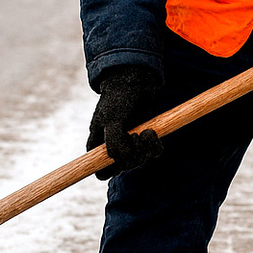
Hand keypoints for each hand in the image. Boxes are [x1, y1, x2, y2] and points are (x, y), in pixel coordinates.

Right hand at [87, 65, 162, 179]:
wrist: (136, 81)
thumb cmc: (118, 98)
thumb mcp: (111, 120)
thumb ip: (114, 143)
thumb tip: (121, 160)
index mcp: (98, 145)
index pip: (100, 171)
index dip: (107, 171)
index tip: (117, 163)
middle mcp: (114, 147)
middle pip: (123, 168)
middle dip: (132, 157)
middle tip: (135, 137)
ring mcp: (130, 144)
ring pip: (139, 161)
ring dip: (145, 150)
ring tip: (145, 131)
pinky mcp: (146, 139)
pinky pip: (153, 153)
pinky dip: (155, 145)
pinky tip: (151, 131)